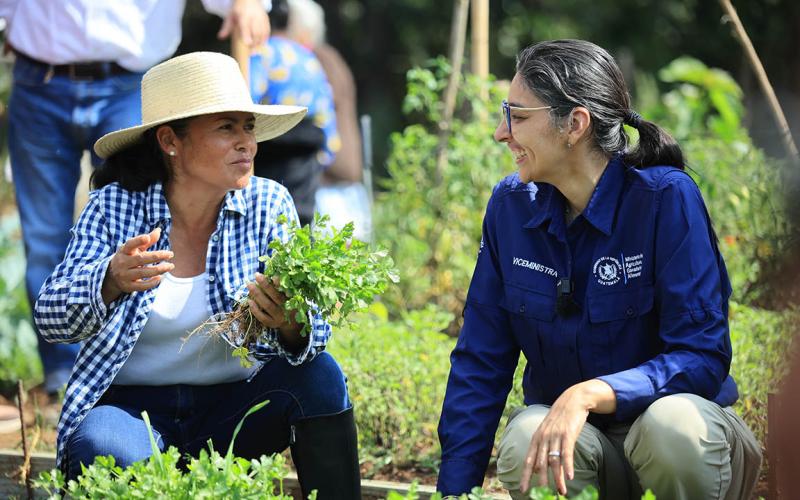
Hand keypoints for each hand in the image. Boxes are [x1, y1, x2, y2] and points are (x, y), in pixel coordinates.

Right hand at [101, 228, 173, 304]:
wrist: (112, 276)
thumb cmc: (129, 258)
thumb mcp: (134, 249)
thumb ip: (147, 240)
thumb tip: (159, 230)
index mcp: (124, 251)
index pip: (130, 245)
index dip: (138, 241)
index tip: (147, 238)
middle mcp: (122, 263)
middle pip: (140, 259)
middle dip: (157, 256)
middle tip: (171, 254)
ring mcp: (124, 275)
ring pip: (143, 272)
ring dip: (158, 269)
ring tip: (170, 266)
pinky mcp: (128, 286)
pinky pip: (142, 286)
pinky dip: (152, 282)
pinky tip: (161, 277)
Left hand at [217, 0, 269, 47]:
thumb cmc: (239, 8)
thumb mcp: (230, 16)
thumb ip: (226, 27)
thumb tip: (220, 37)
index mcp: (244, 15)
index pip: (246, 26)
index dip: (247, 35)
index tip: (248, 44)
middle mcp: (254, 17)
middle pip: (256, 32)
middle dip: (254, 43)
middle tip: (250, 51)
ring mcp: (262, 19)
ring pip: (263, 34)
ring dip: (259, 43)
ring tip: (254, 49)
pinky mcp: (267, 21)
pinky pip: (267, 33)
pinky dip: (264, 40)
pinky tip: (260, 44)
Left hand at [246, 273, 304, 349]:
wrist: (294, 324)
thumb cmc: (292, 305)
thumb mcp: (294, 296)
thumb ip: (287, 287)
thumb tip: (274, 273)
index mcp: (294, 300)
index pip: (287, 291)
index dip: (280, 284)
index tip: (273, 276)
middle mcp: (287, 309)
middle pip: (275, 296)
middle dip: (265, 285)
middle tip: (257, 275)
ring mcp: (279, 317)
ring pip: (267, 305)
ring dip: (257, 294)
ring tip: (249, 284)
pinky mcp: (272, 324)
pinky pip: (262, 317)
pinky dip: (255, 309)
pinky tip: (249, 300)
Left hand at [520, 380, 616, 495]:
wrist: (573, 400)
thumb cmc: (560, 419)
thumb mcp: (546, 433)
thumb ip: (541, 450)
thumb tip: (535, 469)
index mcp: (537, 438)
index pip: (528, 460)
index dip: (525, 476)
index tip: (522, 490)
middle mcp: (544, 438)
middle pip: (540, 463)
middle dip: (541, 481)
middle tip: (541, 495)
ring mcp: (556, 435)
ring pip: (554, 461)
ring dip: (558, 478)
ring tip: (560, 492)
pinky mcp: (568, 434)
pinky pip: (567, 452)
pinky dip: (568, 465)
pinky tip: (570, 477)